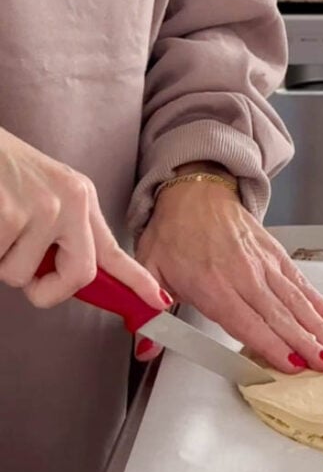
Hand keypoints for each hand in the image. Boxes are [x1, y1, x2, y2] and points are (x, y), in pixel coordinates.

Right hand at [0, 126, 167, 310]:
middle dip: (46, 289)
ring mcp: (43, 209)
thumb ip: (62, 232)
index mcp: (80, 197)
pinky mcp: (11, 216)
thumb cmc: (1, 171)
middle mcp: (71, 202)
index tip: (159, 301)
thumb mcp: (45, 192)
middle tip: (22, 268)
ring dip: (3, 261)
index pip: (112, 248)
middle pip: (78, 277)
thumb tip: (63, 275)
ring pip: (21, 276)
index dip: (137, 280)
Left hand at [137, 180, 322, 374]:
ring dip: (316, 325)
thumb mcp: (150, 269)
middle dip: (305, 342)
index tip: (290, 364)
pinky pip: (299, 280)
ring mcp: (263, 263)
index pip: (247, 322)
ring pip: (295, 300)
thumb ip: (150, 315)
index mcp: (213, 284)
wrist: (195, 191)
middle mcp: (243, 275)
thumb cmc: (173, 231)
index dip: (271, 345)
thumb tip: (145, 349)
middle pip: (279, 315)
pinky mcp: (275, 253)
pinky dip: (317, 299)